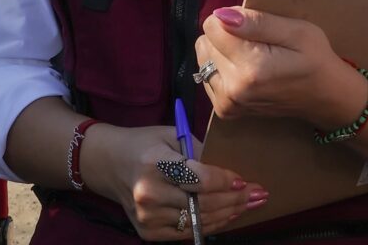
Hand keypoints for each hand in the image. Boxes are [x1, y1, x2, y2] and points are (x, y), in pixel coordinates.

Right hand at [82, 124, 267, 239]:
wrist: (109, 163)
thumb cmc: (145, 143)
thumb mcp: (170, 135)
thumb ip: (198, 151)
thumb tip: (229, 168)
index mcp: (156, 163)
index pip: (199, 179)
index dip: (226, 181)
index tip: (245, 180)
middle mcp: (150, 193)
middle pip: (203, 203)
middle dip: (235, 200)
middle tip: (258, 194)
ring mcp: (148, 217)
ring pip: (198, 221)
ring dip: (228, 214)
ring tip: (249, 205)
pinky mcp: (148, 232)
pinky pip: (187, 232)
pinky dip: (209, 225)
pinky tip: (227, 215)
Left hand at [196, 7, 353, 126]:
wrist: (324, 97)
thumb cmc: (315, 59)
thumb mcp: (296, 31)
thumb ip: (257, 23)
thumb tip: (222, 15)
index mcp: (251, 67)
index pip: (212, 26)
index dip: (232, 19)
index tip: (254, 26)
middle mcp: (233, 88)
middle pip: (205, 41)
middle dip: (226, 35)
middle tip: (256, 42)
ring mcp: (227, 103)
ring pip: (204, 58)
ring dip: (222, 52)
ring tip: (251, 55)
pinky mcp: (225, 110)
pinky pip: (207, 75)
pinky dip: (222, 68)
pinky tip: (244, 70)